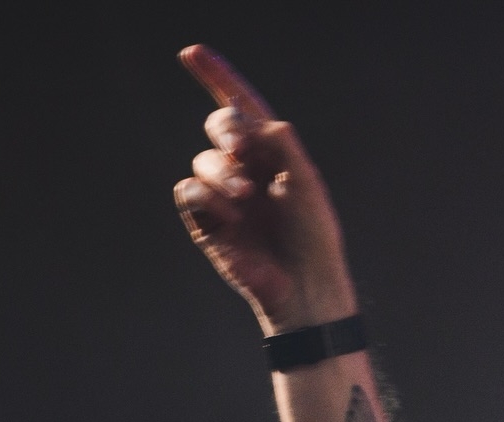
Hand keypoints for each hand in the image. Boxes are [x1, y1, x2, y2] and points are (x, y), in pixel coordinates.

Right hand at [175, 45, 355, 332]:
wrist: (305, 286)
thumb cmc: (314, 239)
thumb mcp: (307, 187)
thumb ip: (286, 150)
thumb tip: (265, 123)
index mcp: (272, 154)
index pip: (241, 108)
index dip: (217, 78)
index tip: (192, 53)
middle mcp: (246, 169)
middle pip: (220, 126)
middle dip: (227, 130)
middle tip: (243, 149)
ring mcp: (225, 195)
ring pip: (203, 160)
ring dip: (222, 171)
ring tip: (245, 194)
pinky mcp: (207, 223)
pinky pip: (189, 192)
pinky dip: (207, 196)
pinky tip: (230, 214)